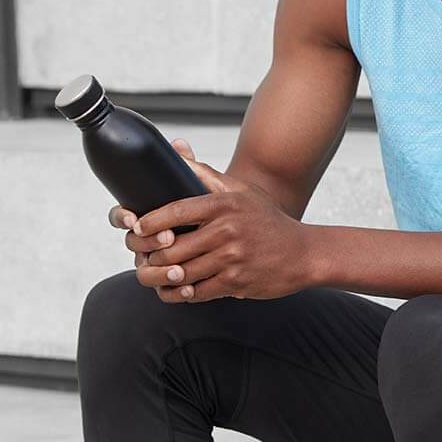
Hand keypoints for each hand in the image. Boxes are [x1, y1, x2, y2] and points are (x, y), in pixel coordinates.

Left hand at [129, 141, 312, 303]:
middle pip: (172, 248)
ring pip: (181, 273)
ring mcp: (232, 259)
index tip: (138, 228)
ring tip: (152, 273)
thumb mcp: (240, 191)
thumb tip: (176, 148)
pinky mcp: (237, 282)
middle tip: (142, 255)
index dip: (149, 223)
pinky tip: (177, 288)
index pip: (174, 212)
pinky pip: (198, 292)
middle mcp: (228, 231)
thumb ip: (204, 173)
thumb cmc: (267, 221)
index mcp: (224, 205)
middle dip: (150, 254)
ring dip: (161, 277)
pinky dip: (182, 293)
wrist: (303, 253)